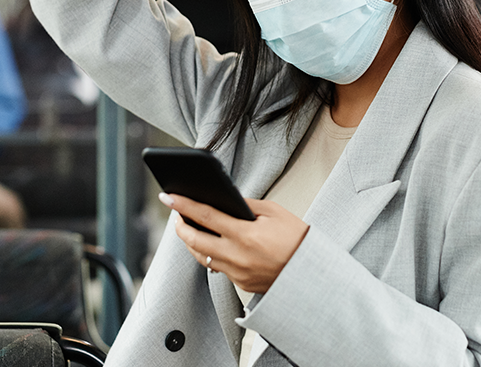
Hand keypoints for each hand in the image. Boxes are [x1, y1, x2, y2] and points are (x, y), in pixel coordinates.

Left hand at [163, 193, 308, 293]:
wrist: (312, 272)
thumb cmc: (297, 239)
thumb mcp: (274, 213)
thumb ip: (247, 206)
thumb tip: (225, 200)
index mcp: (245, 235)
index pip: (205, 216)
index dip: (183, 205)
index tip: (168, 196)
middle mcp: (237, 256)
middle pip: (194, 241)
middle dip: (180, 226)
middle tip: (175, 213)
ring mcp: (237, 273)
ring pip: (201, 257)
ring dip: (191, 241)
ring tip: (188, 226)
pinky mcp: (241, 284)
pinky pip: (218, 267)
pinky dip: (210, 254)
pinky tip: (209, 243)